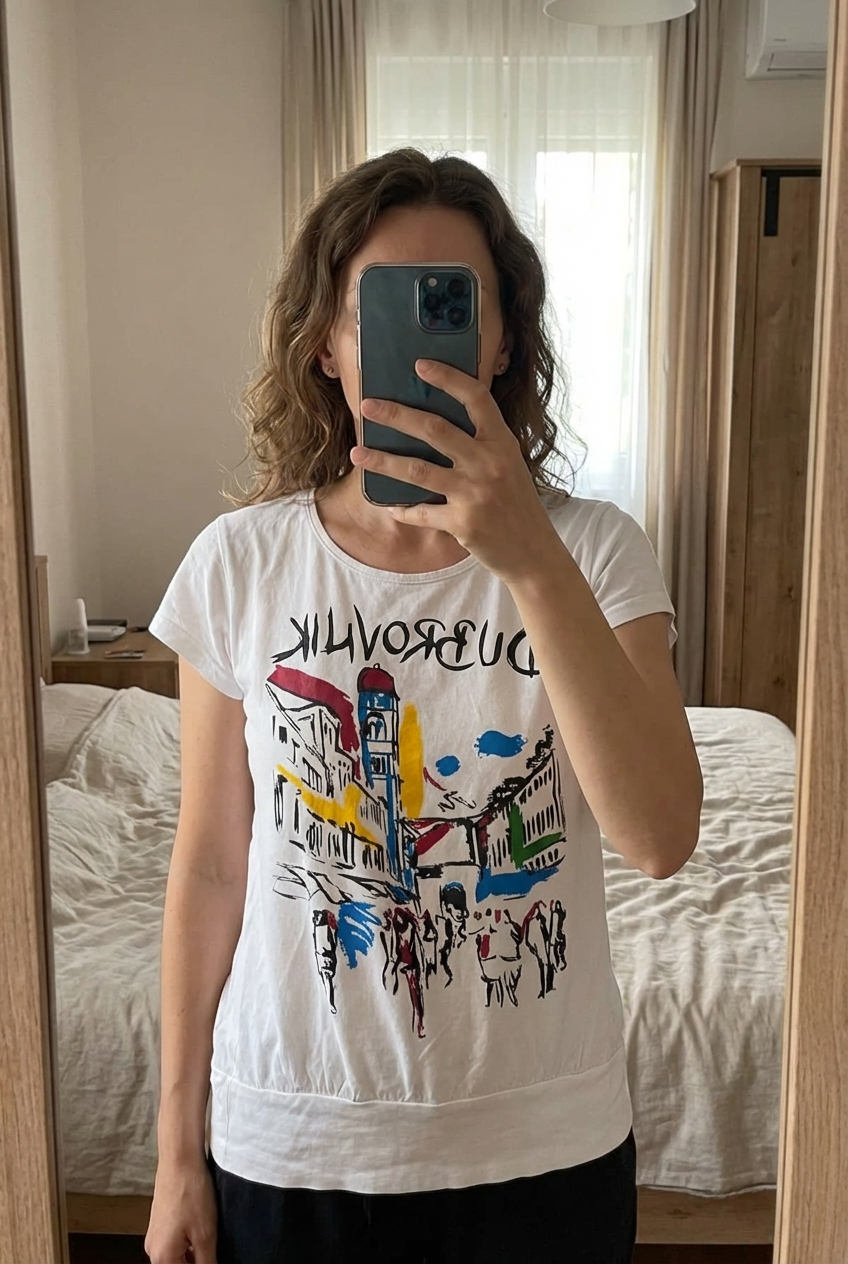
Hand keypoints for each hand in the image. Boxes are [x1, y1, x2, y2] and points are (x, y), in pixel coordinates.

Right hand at [144, 1153, 217, 1263]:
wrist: (180, 1160)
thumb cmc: (191, 1193)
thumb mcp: (205, 1235)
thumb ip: (207, 1262)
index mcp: (161, 1257)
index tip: (211, 1257)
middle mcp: (152, 1250)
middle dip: (196, 1262)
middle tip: (212, 1250)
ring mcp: (155, 1236)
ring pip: (176, 1257)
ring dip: (193, 1255)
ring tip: (209, 1241)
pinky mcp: (159, 1223)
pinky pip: (174, 1244)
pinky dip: (188, 1244)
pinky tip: (202, 1232)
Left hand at [352, 359, 562, 586]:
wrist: (534, 553)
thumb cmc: (516, 506)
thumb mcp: (509, 466)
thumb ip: (480, 446)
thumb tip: (432, 427)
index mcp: (502, 443)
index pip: (476, 399)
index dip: (448, 378)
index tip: (420, 365)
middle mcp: (489, 464)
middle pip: (435, 429)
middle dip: (396, 415)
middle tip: (367, 405)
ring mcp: (475, 494)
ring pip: (418, 470)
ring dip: (382, 461)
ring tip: (357, 453)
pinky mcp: (463, 523)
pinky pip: (422, 512)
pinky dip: (403, 509)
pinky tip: (390, 506)